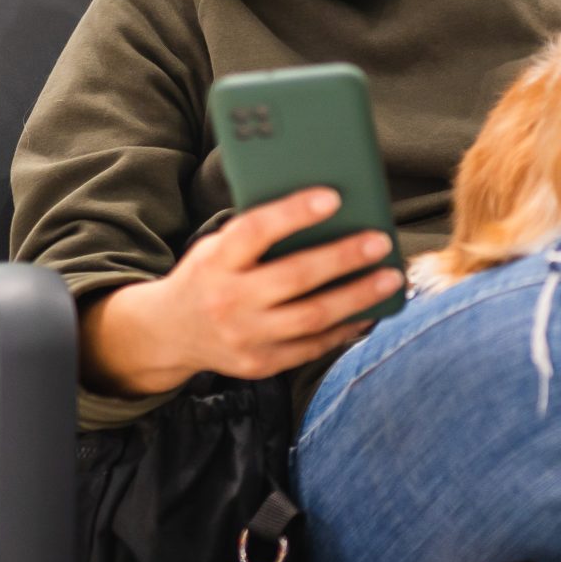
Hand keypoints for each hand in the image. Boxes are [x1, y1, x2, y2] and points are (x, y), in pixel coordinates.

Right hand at [80, 188, 402, 395]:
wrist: (169, 332)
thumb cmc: (209, 275)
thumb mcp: (217, 247)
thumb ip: (257, 234)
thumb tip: (325, 210)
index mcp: (216, 261)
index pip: (255, 231)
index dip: (294, 213)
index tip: (333, 197)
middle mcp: (228, 301)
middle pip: (294, 277)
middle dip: (344, 258)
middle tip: (380, 241)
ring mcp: (245, 337)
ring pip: (312, 317)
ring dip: (358, 297)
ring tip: (390, 278)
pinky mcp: (260, 364)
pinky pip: (312, 347)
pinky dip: (346, 329)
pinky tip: (370, 311)